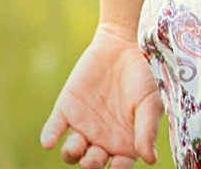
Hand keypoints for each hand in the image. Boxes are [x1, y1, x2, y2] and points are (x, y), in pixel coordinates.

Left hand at [39, 23, 162, 167]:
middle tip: (92, 158)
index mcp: (124, 142)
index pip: (118, 167)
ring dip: (71, 153)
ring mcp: (82, 126)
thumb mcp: (150, 101)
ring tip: (76, 145)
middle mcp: (101, 140)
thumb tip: (150, 159)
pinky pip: (54, 129)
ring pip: (71, 151)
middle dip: (90, 165)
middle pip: (91, 163)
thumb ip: (148, 129)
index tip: (117, 165)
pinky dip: (50, 136)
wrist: (124, 44)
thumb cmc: (143, 75)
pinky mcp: (66, 110)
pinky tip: (50, 140)